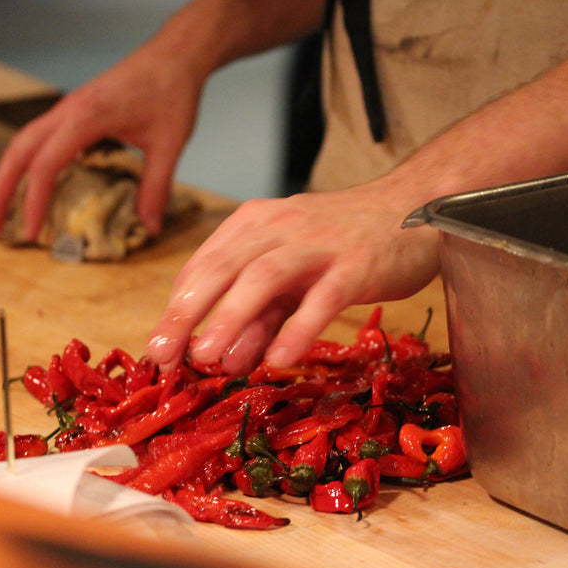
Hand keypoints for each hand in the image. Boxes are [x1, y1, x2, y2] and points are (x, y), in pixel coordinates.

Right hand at [0, 42, 203, 238]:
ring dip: (8, 175)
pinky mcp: (75, 108)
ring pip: (23, 142)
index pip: (45, 165)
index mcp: (86, 116)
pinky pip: (41, 137)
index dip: (33, 202)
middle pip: (17, 151)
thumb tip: (150, 227)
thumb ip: (156, 186)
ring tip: (2, 212)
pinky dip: (28, 162)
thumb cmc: (172, 91)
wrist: (175, 54)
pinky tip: (34, 185)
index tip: (30, 233)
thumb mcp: (169, 143)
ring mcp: (68, 107)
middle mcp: (68, 110)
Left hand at [146, 182, 440, 374]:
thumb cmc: (344, 242)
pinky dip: (297, 328)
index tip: (157, 349)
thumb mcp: (292, 276)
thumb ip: (259, 315)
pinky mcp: (356, 264)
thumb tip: (224, 360)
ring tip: (208, 358)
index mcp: (255, 224)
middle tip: (163, 355)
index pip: (204, 265)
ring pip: (264, 278)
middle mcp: (279, 228)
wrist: (411, 206)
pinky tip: (279, 359)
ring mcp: (318, 244)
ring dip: (231, 318)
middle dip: (186, 313)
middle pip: (222, 268)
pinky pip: (321, 298)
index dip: (176, 308)